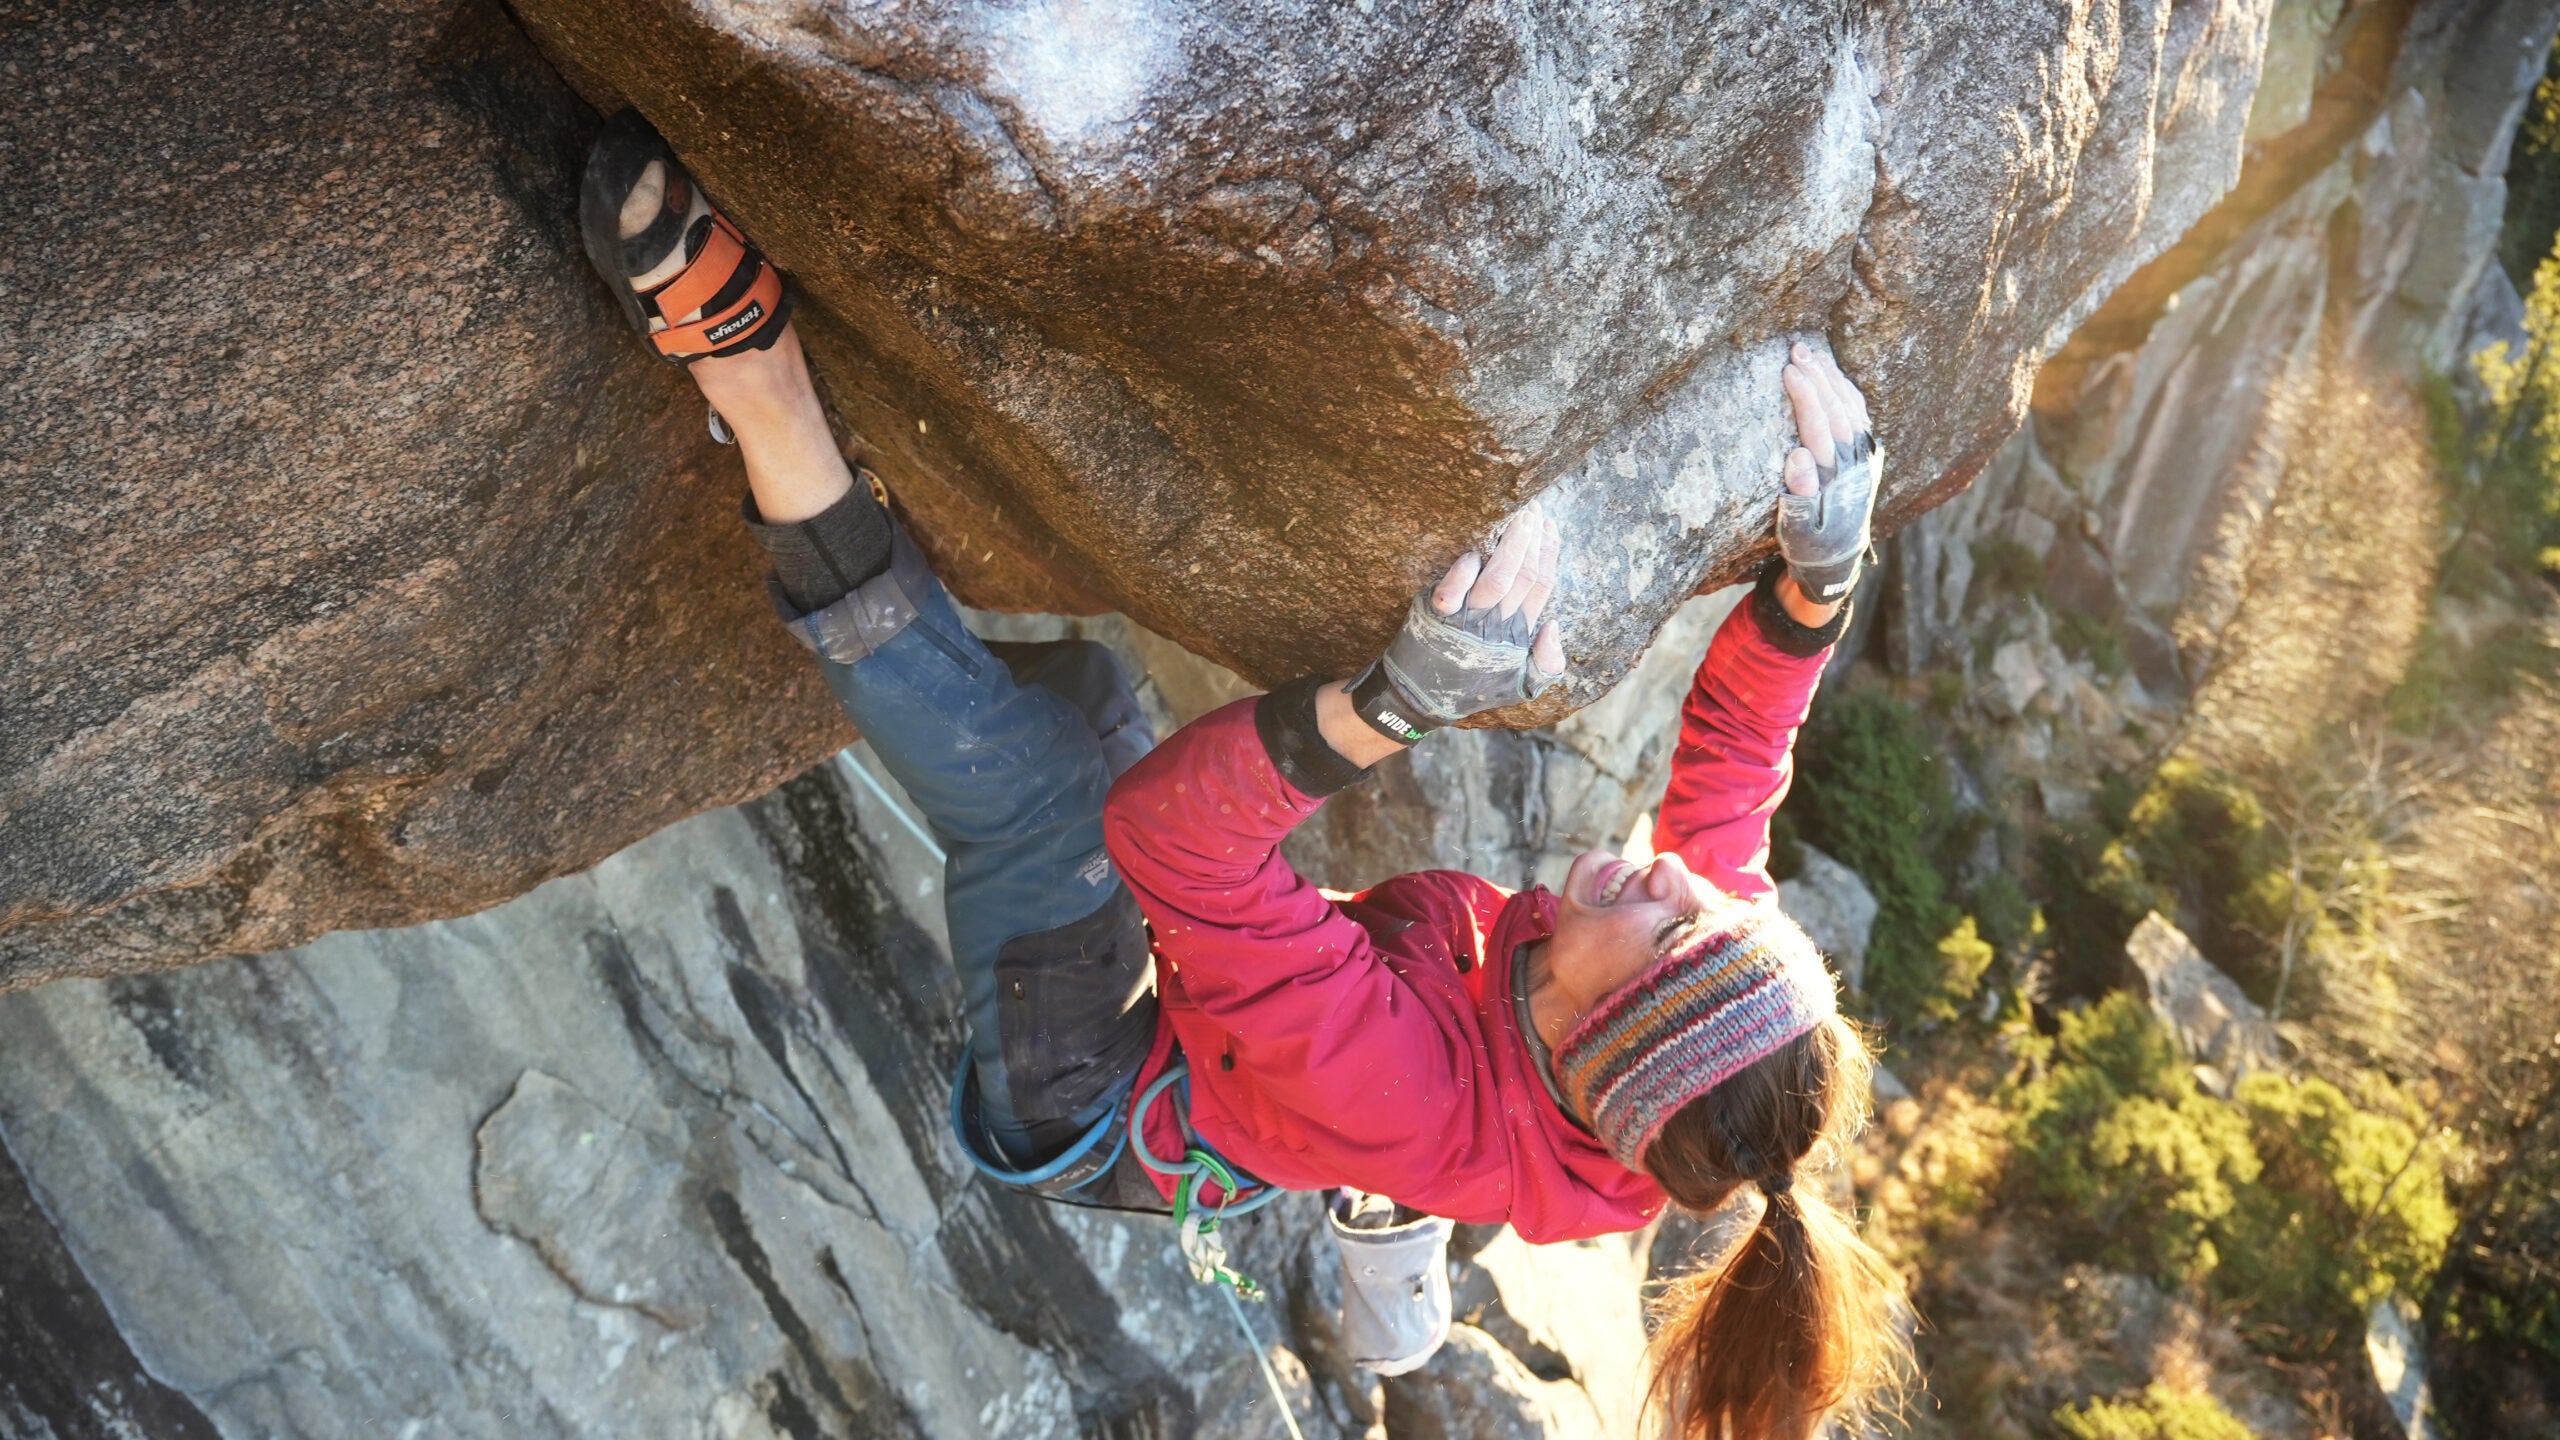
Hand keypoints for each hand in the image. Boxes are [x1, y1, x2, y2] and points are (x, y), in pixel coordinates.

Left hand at [1343, 504, 1566, 744]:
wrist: (1420, 699)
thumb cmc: (1470, 686)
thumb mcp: (1519, 686)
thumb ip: (1547, 663)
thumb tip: (1554, 626)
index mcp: (1518, 633)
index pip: (1541, 585)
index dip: (1549, 552)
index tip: (1550, 524)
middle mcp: (1496, 625)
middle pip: (1524, 575)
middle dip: (1532, 539)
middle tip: (1534, 508)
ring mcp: (1467, 621)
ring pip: (1496, 578)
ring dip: (1509, 545)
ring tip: (1518, 516)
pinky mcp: (1436, 618)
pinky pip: (1451, 591)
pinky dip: (1462, 571)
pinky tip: (1474, 552)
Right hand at [1775, 342, 1878, 606]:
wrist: (1838, 562)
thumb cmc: (1808, 545)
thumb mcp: (1796, 530)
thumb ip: (1797, 495)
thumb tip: (1798, 456)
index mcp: (1835, 476)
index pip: (1820, 425)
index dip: (1805, 395)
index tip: (1788, 370)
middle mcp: (1854, 462)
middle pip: (1837, 408)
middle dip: (1817, 376)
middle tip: (1796, 348)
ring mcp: (1865, 456)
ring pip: (1851, 406)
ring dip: (1831, 377)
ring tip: (1811, 352)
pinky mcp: (1868, 455)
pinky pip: (1859, 413)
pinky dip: (1846, 389)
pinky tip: (1832, 374)